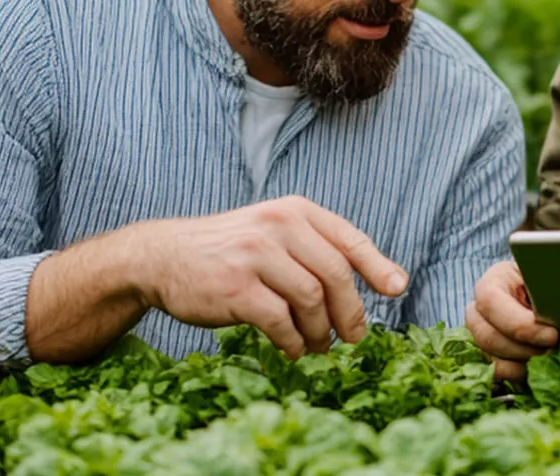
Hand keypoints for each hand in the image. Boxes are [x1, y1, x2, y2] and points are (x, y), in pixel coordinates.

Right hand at [128, 196, 408, 358]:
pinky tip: (293, 349)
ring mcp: (255, 255)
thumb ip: (314, 250)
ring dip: (321, 331)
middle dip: (351, 312)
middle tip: (354, 337)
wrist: (162, 257)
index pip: (349, 239)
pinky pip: (280, 321)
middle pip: (335, 275)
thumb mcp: (273, 234)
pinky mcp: (235, 287)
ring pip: (312, 300)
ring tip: (318, 346)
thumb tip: (370, 285)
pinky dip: (293, 341)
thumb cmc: (229, 252)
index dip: (378, 266)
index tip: (397, 289)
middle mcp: (278, 226)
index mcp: (294, 211)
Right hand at [464, 261, 556, 380]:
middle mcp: (482, 307)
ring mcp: (482, 333)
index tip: (552, 335)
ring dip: (520, 363)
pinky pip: (492, 371)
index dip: (519, 324)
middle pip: (486, 335)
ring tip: (546, 358)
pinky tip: (534, 370)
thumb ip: (556, 295)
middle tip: (552, 349)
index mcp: (497, 280)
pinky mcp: (490, 354)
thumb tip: (559, 317)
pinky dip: (514, 375)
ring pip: (488, 356)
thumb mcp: (558, 282)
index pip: (490, 301)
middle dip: (523, 349)